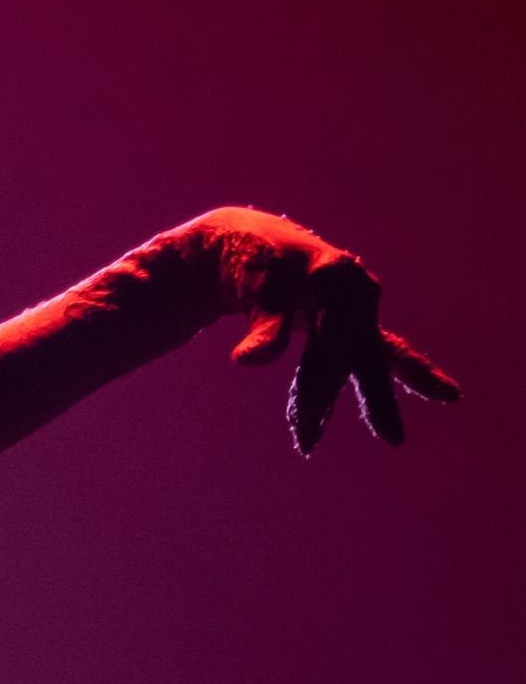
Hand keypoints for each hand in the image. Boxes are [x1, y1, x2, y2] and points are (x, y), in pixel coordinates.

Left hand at [183, 206, 461, 454]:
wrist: (252, 244)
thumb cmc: (251, 261)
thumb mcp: (255, 288)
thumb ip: (262, 326)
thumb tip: (249, 360)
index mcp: (336, 276)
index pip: (331, 342)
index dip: (316, 386)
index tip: (302, 424)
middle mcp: (357, 291)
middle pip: (358, 353)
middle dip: (359, 399)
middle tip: (371, 440)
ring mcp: (359, 307)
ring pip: (371, 359)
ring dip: (376, 400)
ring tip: (392, 437)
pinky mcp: (354, 320)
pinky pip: (376, 355)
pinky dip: (396, 378)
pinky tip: (435, 398)